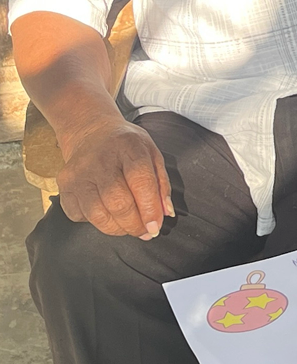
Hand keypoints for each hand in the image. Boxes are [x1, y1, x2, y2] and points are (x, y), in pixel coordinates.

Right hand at [58, 118, 174, 238]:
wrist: (90, 132)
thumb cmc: (124, 145)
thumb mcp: (151, 153)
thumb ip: (161, 183)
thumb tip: (165, 212)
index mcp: (128, 146)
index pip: (141, 181)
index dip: (150, 209)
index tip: (155, 226)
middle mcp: (100, 159)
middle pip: (118, 203)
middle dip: (135, 225)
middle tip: (143, 230)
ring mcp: (78, 173)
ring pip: (98, 214)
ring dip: (117, 228)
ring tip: (127, 225)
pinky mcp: (64, 186)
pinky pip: (79, 216)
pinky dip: (95, 222)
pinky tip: (105, 212)